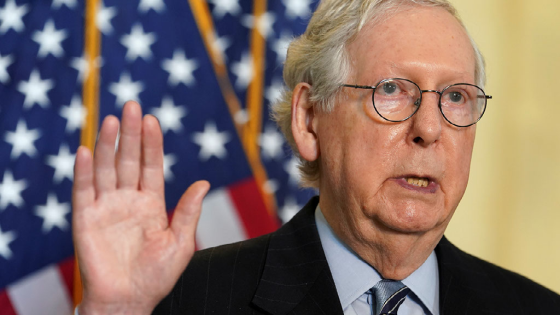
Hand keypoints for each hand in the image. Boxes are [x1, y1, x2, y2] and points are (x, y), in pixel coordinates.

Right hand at [72, 101, 209, 314]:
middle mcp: (128, 199)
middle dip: (130, 134)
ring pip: (106, 169)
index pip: (151, 165)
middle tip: (131, 106)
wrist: (130, 301)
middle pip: (128, 160)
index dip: (152, 143)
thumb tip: (205, 182)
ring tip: (112, 119)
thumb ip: (189, 211)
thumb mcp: (180, 242)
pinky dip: (84, 171)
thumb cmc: (157, 276)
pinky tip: (86, 151)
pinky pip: (84, 191)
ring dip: (107, 144)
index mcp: (151, 202)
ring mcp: (106, 207)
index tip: (152, 119)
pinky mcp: (86, 220)